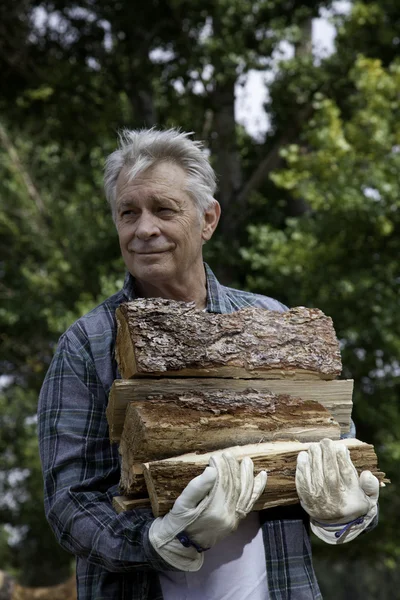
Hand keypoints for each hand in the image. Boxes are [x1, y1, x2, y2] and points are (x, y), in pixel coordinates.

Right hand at [149, 451, 266, 569]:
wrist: (182, 545)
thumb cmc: (180, 520)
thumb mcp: (183, 503)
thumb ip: (197, 487)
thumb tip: (212, 470)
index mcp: (214, 510)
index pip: (223, 482)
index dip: (221, 467)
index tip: (215, 456)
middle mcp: (228, 516)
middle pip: (235, 486)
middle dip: (233, 468)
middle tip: (228, 454)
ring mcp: (235, 520)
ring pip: (246, 492)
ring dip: (247, 475)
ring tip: (247, 461)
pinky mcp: (237, 521)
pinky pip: (250, 503)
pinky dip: (257, 488)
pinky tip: (262, 476)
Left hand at [296, 438, 378, 542]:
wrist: (334, 524)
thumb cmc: (353, 503)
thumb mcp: (369, 499)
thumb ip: (371, 486)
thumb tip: (367, 474)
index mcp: (351, 496)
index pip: (346, 473)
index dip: (342, 457)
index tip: (340, 446)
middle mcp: (334, 497)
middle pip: (330, 471)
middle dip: (327, 453)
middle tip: (326, 441)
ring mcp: (318, 498)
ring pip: (315, 473)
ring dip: (314, 456)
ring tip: (315, 446)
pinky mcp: (305, 497)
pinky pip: (302, 479)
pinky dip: (301, 466)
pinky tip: (304, 455)